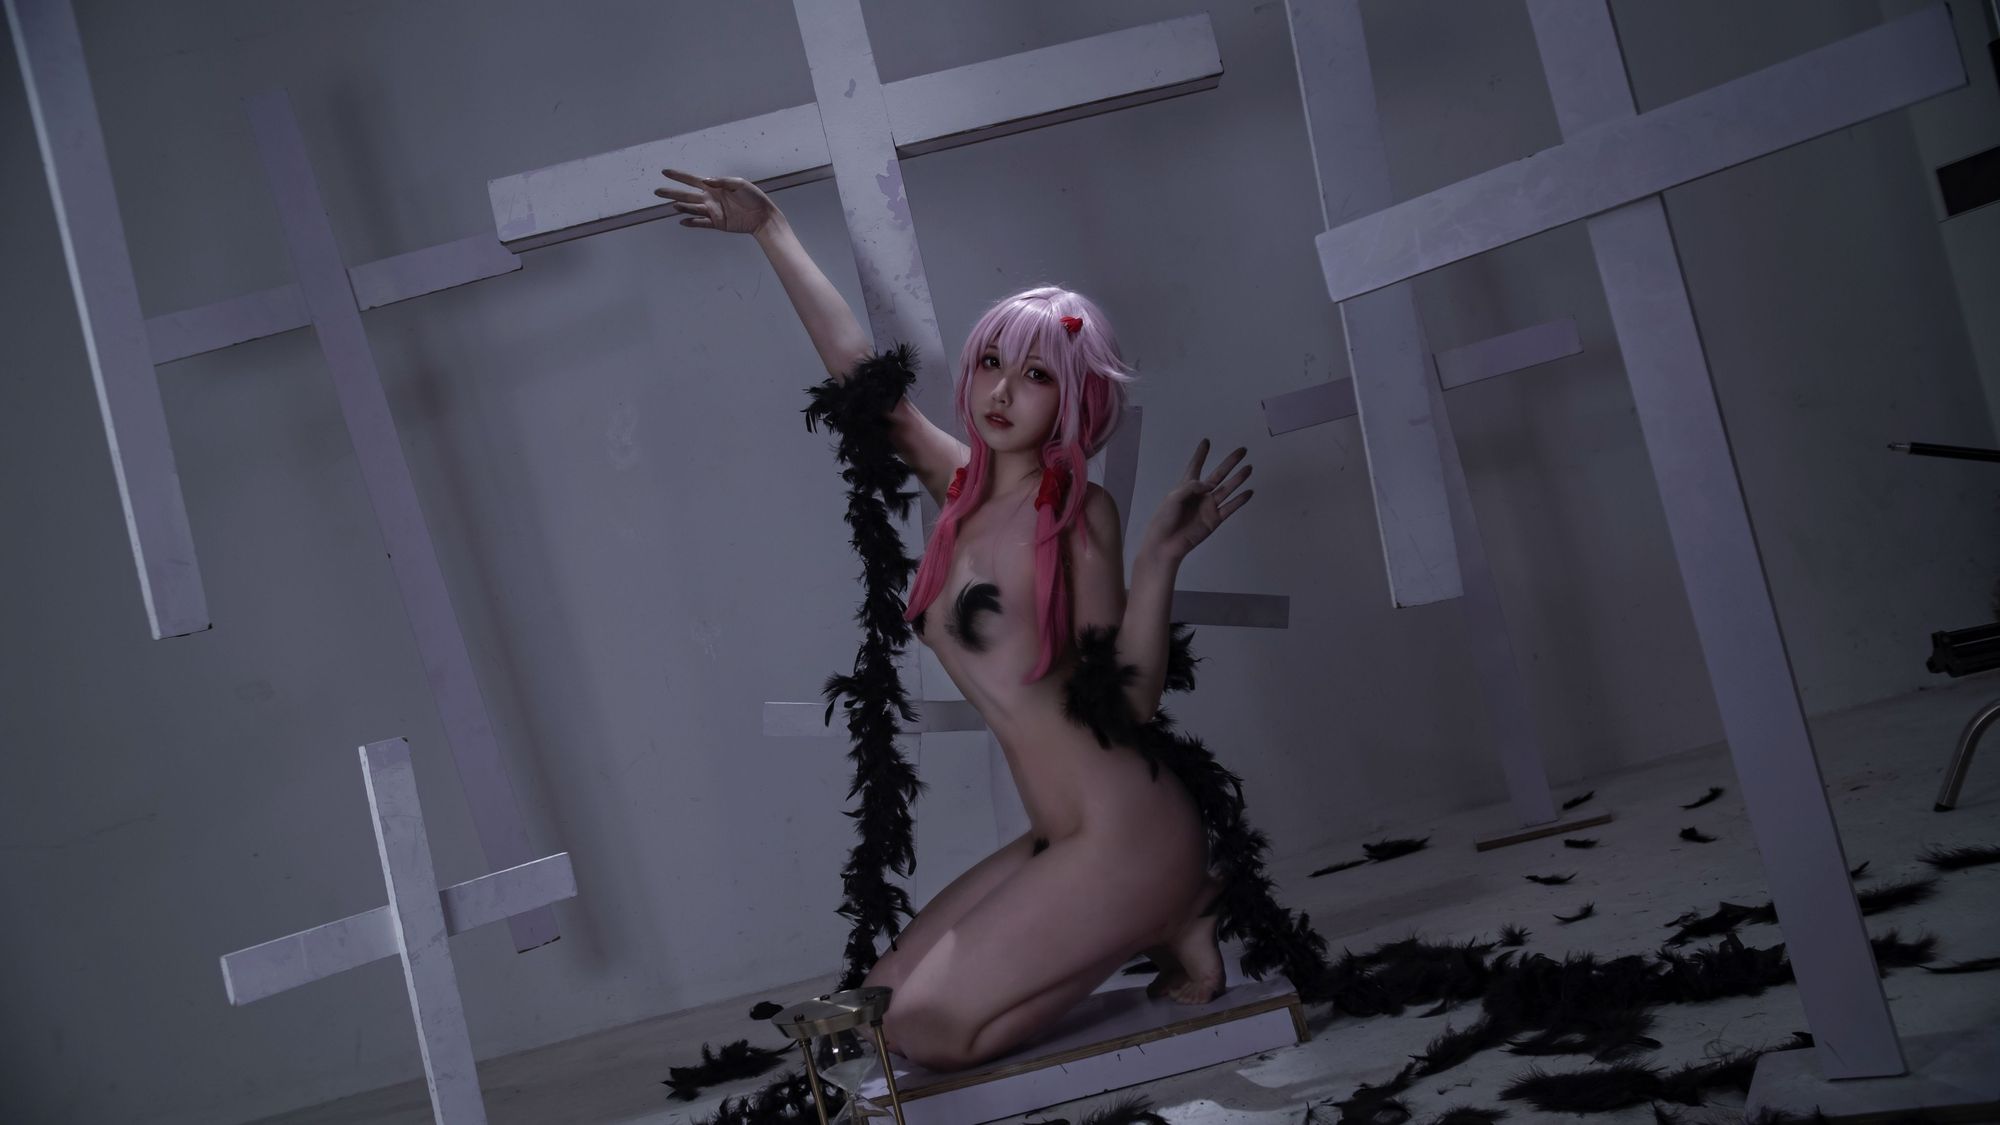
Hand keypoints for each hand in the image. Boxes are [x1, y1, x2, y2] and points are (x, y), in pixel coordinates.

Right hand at [655, 168, 778, 234]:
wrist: (762, 216)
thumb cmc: (753, 197)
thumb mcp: (739, 184)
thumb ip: (721, 181)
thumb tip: (705, 180)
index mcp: (714, 186)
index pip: (691, 179)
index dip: (678, 176)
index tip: (665, 172)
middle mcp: (710, 198)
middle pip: (686, 194)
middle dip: (671, 192)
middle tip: (657, 191)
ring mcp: (712, 211)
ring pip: (692, 209)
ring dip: (682, 207)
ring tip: (673, 205)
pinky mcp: (717, 223)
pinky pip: (701, 223)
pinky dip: (692, 223)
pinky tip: (682, 222)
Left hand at [1137, 439, 1252, 564]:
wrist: (1165, 544)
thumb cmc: (1164, 520)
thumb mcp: (1174, 497)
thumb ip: (1191, 487)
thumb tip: (1208, 485)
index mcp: (1186, 486)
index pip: (1195, 466)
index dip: (1201, 454)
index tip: (1206, 442)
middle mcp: (1200, 495)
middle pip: (1218, 474)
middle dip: (1230, 462)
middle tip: (1242, 451)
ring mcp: (1208, 507)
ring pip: (1227, 489)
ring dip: (1238, 479)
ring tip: (1248, 468)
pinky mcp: (1214, 520)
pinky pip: (1230, 508)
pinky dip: (1240, 500)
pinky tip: (1249, 492)